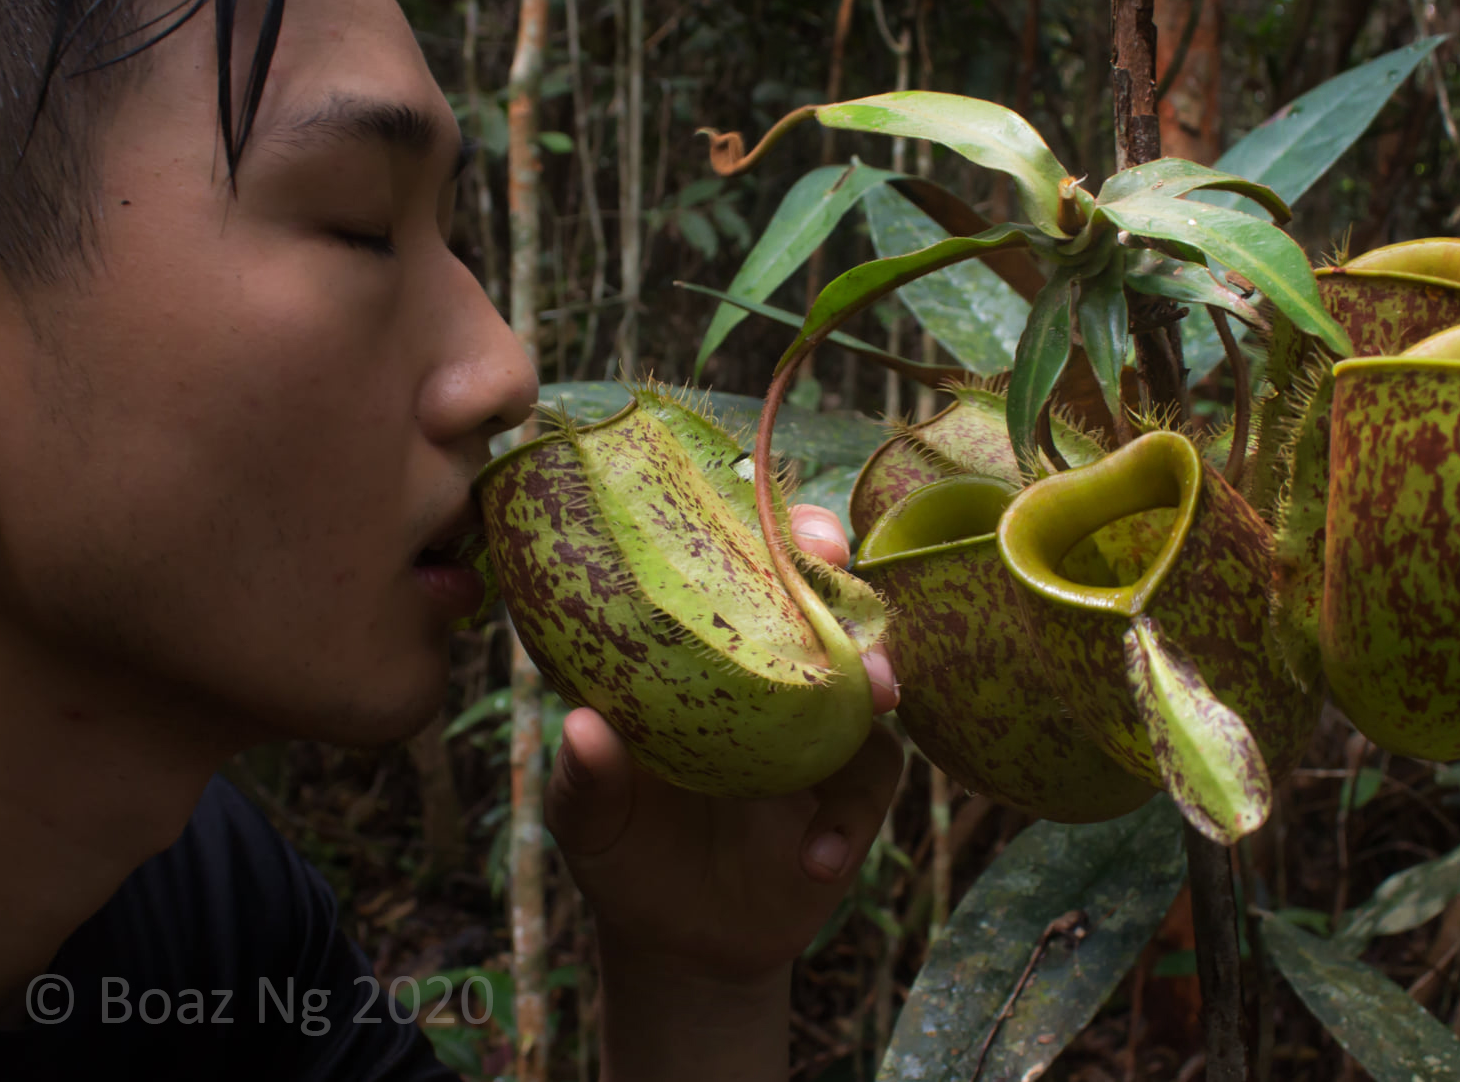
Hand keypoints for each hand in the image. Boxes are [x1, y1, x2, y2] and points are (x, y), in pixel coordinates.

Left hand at [544, 506, 901, 1078]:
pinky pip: (873, 778)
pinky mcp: (849, 787)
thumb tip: (582, 725)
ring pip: (866, 675)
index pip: (734, 567)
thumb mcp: (587, 818)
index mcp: (700, 654)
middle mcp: (767, 672)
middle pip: (819, 598)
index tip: (778, 517)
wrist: (681, 943)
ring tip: (878, 696)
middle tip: (842, 575)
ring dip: (876, 678)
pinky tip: (816, 859)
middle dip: (839, 577)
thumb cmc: (622, 850)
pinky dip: (848, 817)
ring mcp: (816, 726)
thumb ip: (586, 778)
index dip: (760, 529)